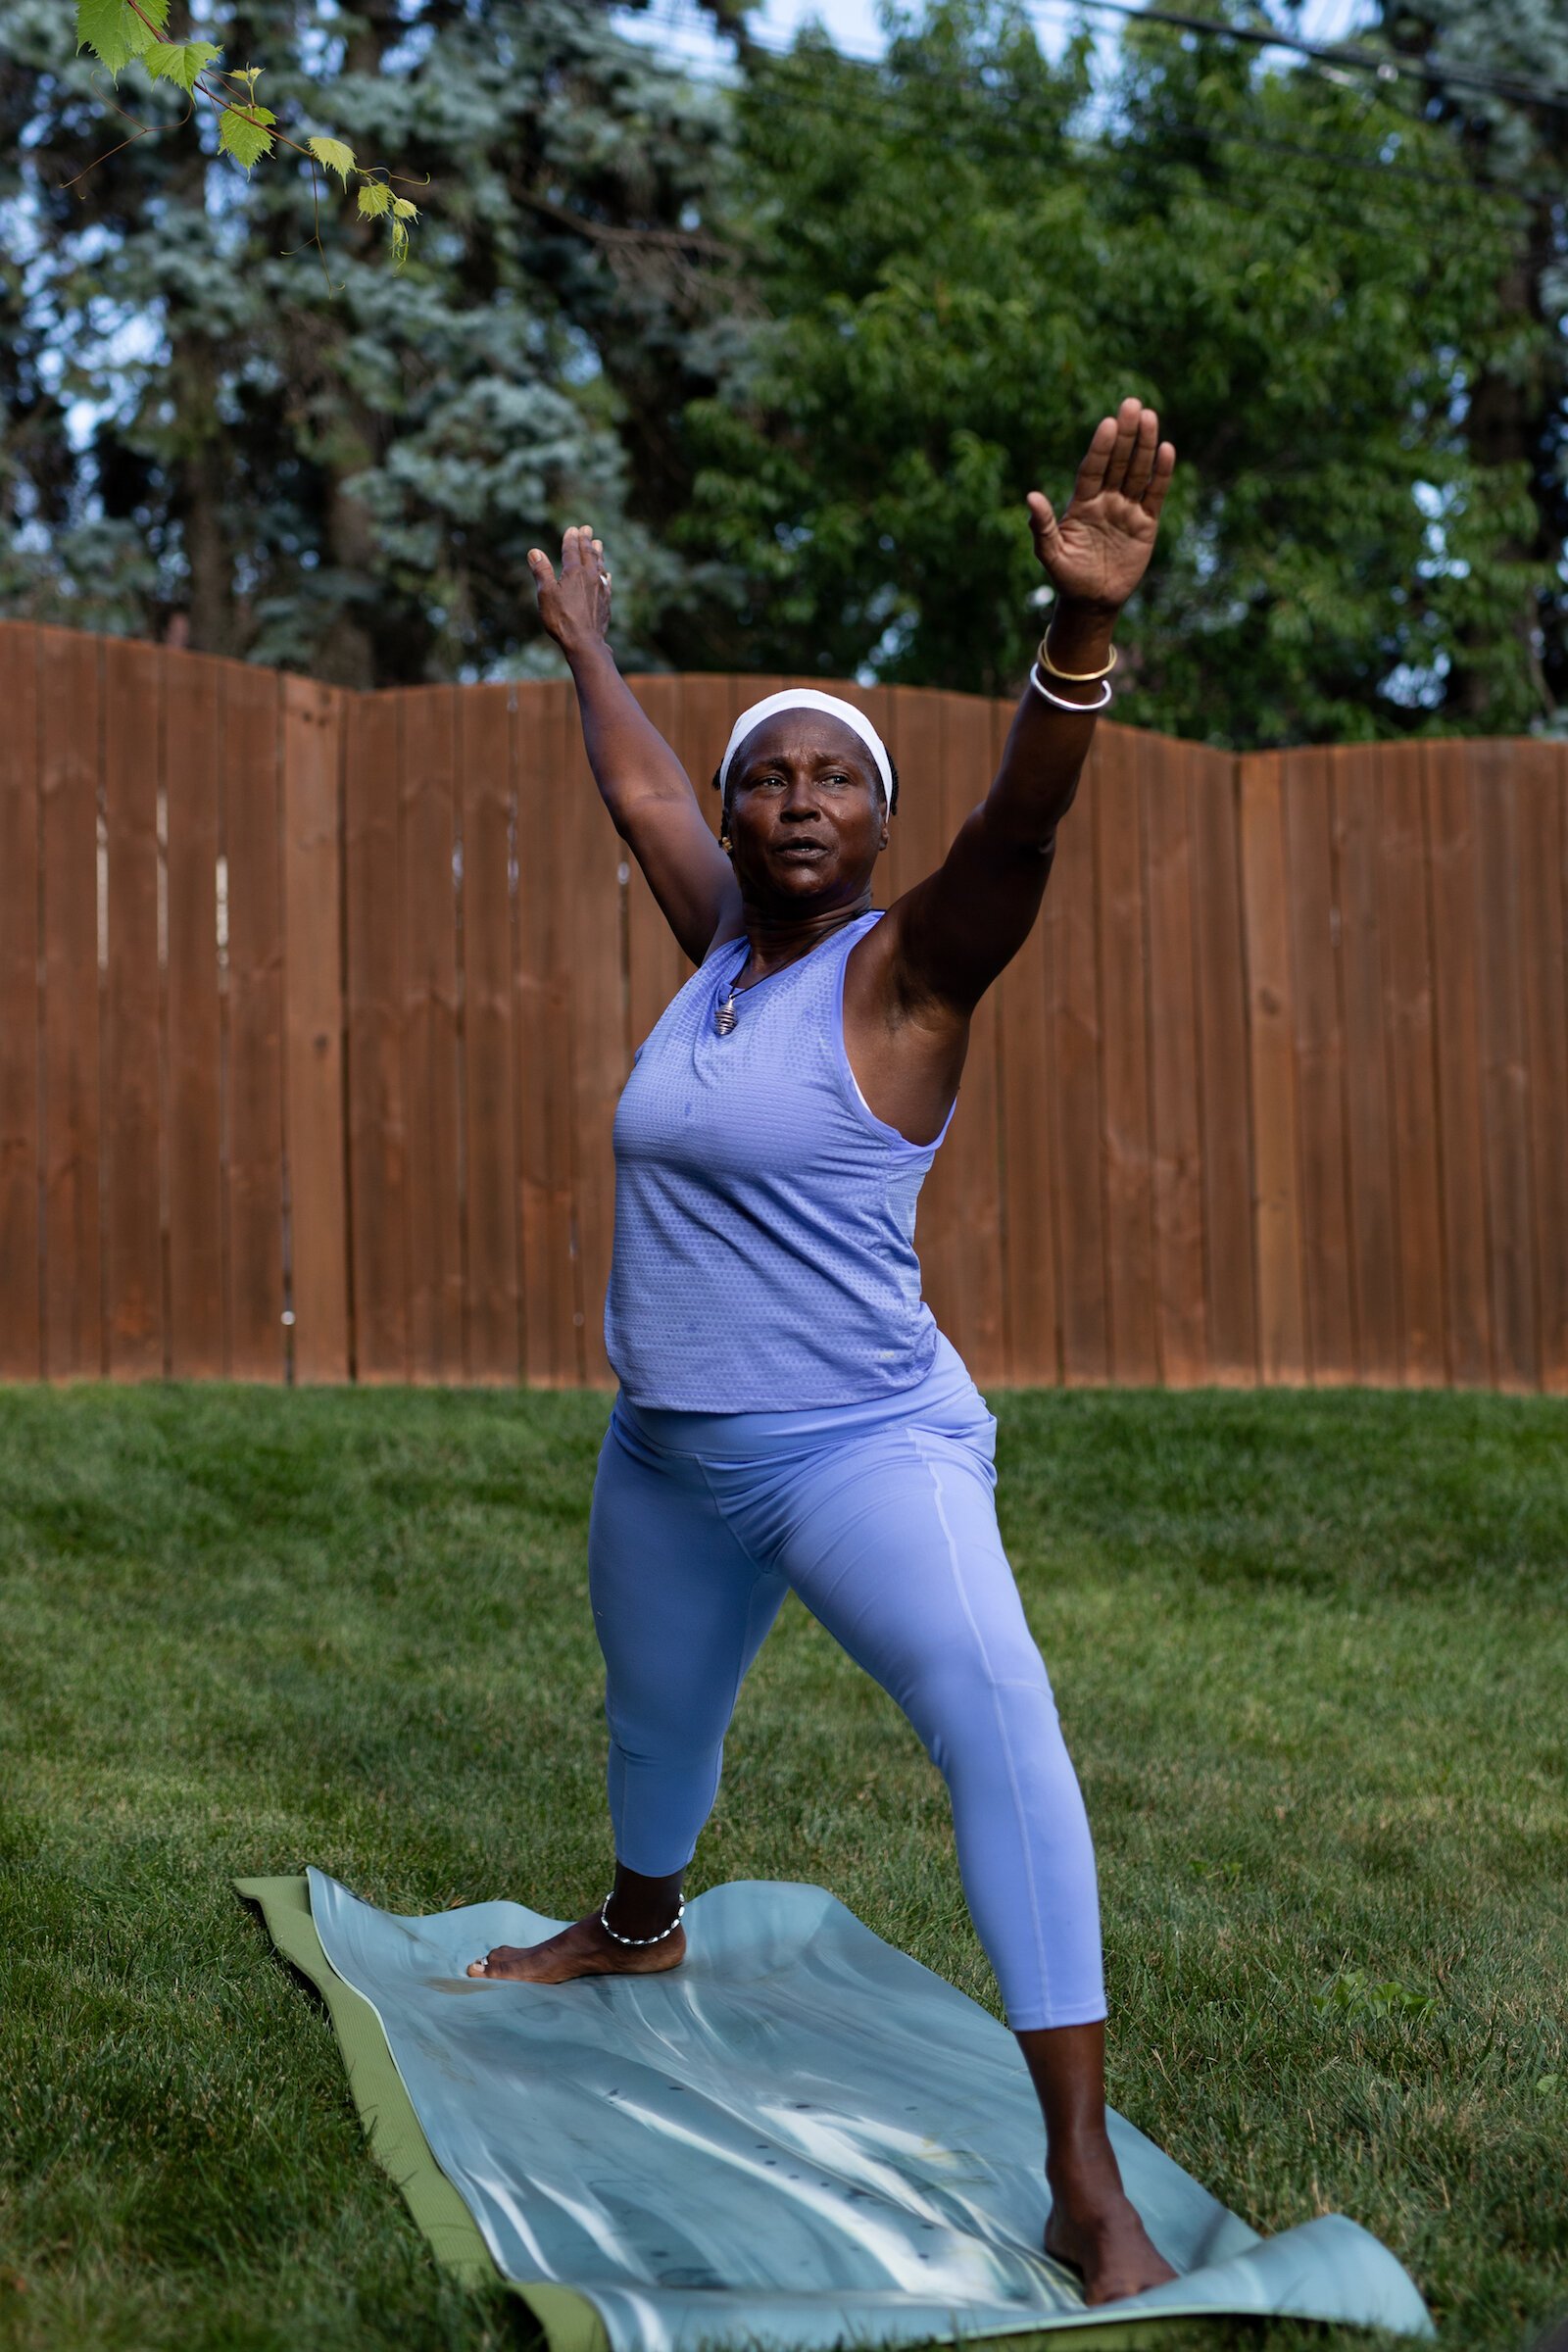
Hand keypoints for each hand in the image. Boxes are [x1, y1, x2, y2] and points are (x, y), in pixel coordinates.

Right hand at [529, 523, 612, 658]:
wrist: (584, 642)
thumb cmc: (561, 619)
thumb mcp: (546, 593)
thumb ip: (541, 571)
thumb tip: (534, 551)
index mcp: (574, 573)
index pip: (572, 551)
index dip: (571, 539)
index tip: (572, 529)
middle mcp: (589, 577)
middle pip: (589, 554)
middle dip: (586, 540)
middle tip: (587, 528)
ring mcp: (600, 590)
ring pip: (599, 566)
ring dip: (598, 554)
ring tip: (598, 544)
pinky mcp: (605, 603)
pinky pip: (606, 583)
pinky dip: (604, 575)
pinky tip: (606, 575)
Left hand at [1026, 399, 1174, 617]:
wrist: (1092, 602)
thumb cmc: (1067, 577)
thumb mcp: (1050, 554)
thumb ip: (1042, 526)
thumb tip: (1031, 496)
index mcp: (1082, 503)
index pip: (1092, 469)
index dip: (1101, 448)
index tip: (1107, 424)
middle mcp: (1106, 499)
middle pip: (1118, 461)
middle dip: (1126, 434)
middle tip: (1132, 403)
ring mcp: (1127, 509)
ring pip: (1138, 471)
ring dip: (1145, 445)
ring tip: (1150, 417)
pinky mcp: (1146, 523)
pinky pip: (1154, 494)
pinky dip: (1161, 474)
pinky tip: (1167, 450)